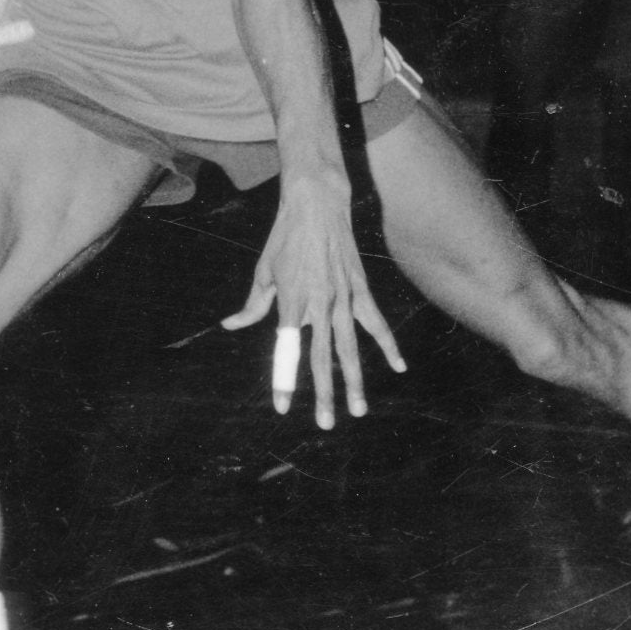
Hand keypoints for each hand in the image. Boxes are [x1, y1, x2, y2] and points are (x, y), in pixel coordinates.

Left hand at [220, 167, 405, 425]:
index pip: (287, 352)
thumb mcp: (263, 272)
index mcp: (291, 301)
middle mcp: (319, 304)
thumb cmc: (284, 238)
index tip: (282, 407)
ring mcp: (343, 297)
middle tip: (325, 425)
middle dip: (323, 394)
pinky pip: (376, 322)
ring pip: (350, 347)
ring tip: (358, 410)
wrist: (316, 204)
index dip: (283, 381)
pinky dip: (387, 345)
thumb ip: (253, 306)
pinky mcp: (360, 288)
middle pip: (322, 358)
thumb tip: (232, 325)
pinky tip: (398, 367)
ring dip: (354, 381)